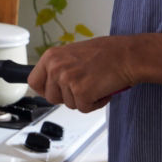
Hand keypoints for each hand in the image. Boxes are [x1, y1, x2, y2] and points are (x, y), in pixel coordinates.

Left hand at [27, 34, 161, 112]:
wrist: (127, 55)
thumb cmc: (106, 53)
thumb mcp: (72, 54)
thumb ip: (59, 67)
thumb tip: (49, 83)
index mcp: (51, 57)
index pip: (33, 82)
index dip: (45, 90)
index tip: (56, 91)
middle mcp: (55, 67)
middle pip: (51, 98)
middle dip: (68, 96)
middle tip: (84, 85)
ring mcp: (67, 80)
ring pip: (69, 104)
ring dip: (84, 99)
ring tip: (96, 83)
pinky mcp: (81, 92)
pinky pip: (84, 108)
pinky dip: (96, 103)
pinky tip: (103, 89)